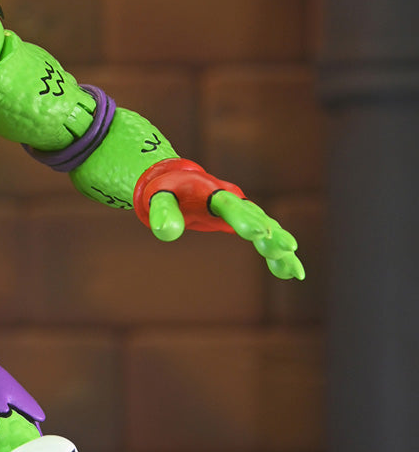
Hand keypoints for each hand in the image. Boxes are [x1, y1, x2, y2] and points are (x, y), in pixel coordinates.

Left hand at [148, 188, 303, 279]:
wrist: (177, 180)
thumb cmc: (165, 191)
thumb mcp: (157, 199)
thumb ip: (163, 214)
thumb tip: (167, 233)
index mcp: (210, 191)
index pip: (229, 205)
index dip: (245, 219)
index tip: (259, 234)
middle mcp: (231, 198)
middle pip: (254, 216)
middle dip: (271, 234)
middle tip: (287, 250)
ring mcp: (241, 208)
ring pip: (267, 227)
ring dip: (280, 247)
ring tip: (294, 271)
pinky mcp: (244, 219)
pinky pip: (266, 234)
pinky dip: (279, 252)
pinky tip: (291, 271)